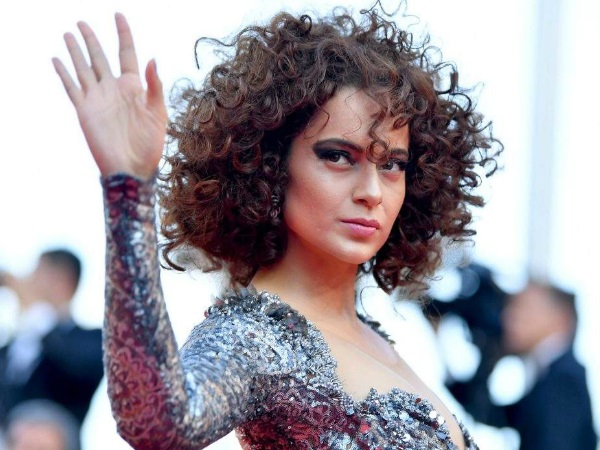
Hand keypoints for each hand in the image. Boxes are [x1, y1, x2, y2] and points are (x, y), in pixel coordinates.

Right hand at [52, 13, 166, 178]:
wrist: (132, 168)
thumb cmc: (149, 144)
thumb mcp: (158, 113)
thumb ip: (154, 86)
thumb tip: (152, 58)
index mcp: (134, 87)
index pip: (126, 53)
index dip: (123, 34)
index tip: (118, 15)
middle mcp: (113, 89)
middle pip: (100, 57)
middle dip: (92, 39)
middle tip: (83, 23)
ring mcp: (98, 98)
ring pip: (84, 67)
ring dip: (76, 51)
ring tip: (69, 33)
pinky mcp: (85, 110)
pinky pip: (72, 87)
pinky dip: (64, 73)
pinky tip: (57, 60)